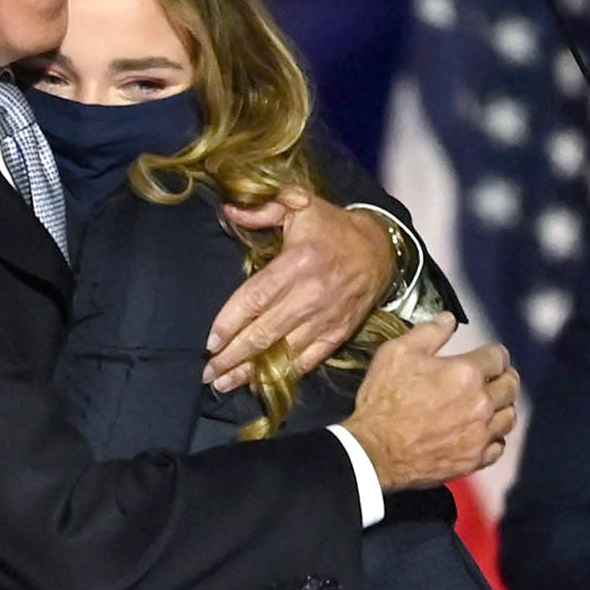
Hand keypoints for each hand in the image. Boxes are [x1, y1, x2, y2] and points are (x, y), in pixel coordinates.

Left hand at [203, 190, 395, 391]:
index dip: (228, 324)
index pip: (253, 300)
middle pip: (262, 333)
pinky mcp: (338, 334)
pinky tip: (260, 383)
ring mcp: (325, 319)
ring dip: (250, 371)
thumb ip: (261, 209)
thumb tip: (226, 209)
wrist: (381, 249)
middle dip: (231, 356)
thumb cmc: (333, 227)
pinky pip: (307, 360)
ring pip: (282, 352)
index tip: (209, 343)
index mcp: (296, 264)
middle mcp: (309, 295)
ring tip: (224, 384)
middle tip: (207, 373)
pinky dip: (283, 374)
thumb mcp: (299, 205)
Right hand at [338, 314, 519, 490]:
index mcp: (467, 373)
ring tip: (490, 406)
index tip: (487, 357)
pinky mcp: (474, 459)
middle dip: (504, 378)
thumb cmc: (383, 400)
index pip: (499, 356)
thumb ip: (428, 332)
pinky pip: (498, 447)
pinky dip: (494, 438)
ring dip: (502, 408)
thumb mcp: (397, 354)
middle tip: (494, 378)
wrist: (374, 451)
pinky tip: (481, 434)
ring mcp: (480, 435)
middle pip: (511, 386)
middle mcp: (481, 404)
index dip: (494, 354)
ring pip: (509, 418)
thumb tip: (449, 319)